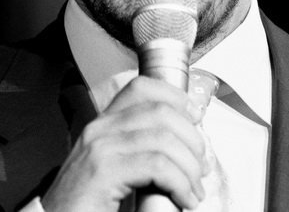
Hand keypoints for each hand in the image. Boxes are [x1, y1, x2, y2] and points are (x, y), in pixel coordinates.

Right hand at [40, 76, 208, 211]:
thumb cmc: (87, 204)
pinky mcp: (102, 173)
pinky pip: (156, 165)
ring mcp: (99, 149)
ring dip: (189, 167)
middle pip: (161, 112)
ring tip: (194, 191)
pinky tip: (184, 199)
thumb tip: (185, 144)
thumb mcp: (114, 167)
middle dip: (192, 140)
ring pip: (163, 140)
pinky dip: (179, 183)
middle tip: (200, 168)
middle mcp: (99, 129)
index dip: (176, 97)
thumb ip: (138, 149)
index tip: (196, 119)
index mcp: (103, 124)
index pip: (141, 88)